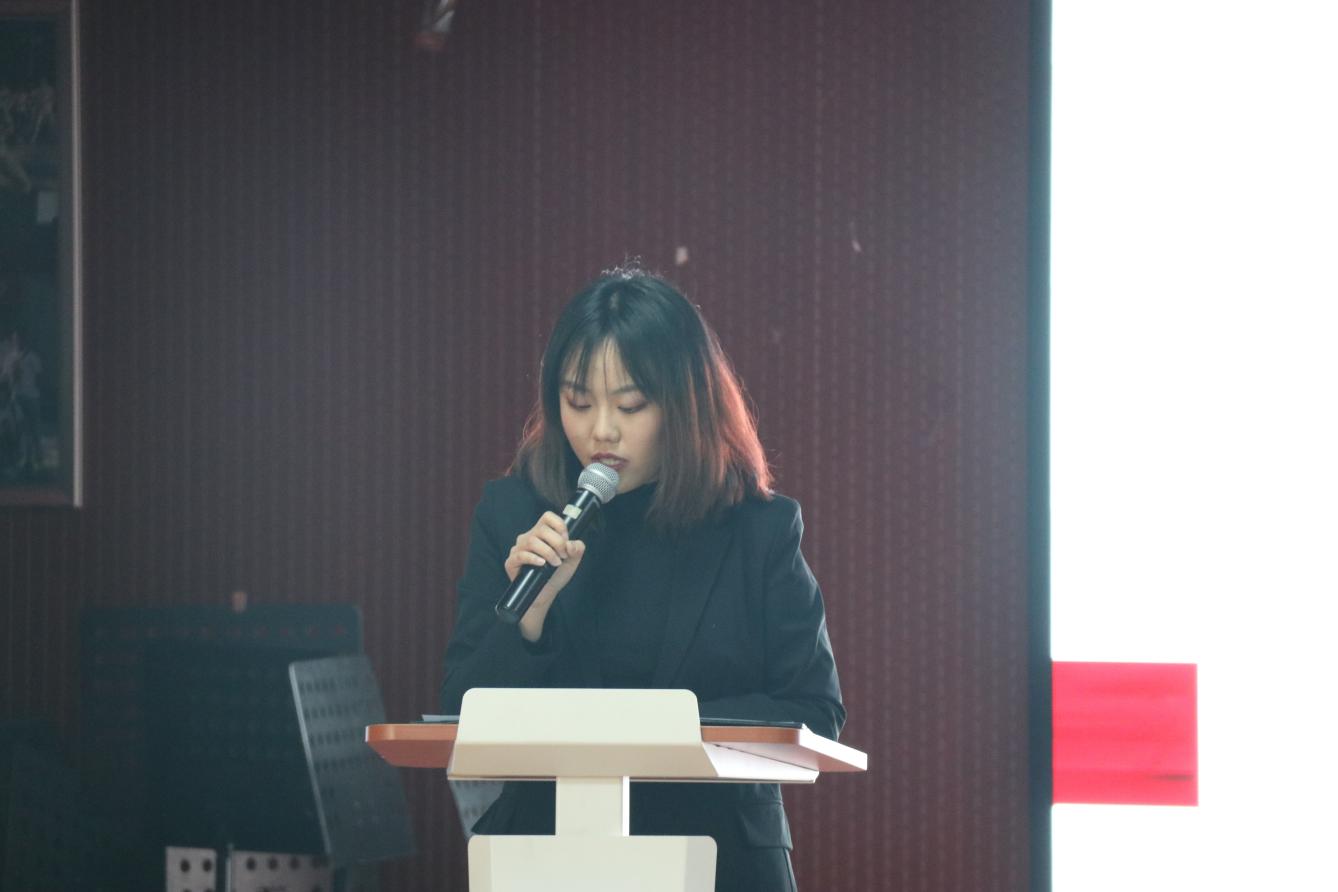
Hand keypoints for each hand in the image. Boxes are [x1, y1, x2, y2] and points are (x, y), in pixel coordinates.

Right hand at [504, 511, 586, 640]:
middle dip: (557, 543)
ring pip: (532, 541)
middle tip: (563, 556)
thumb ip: (577, 549)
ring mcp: (518, 549)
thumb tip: (570, 544)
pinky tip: (542, 564)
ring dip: (548, 552)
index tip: (567, 540)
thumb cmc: (556, 574)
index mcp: (542, 532)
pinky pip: (520, 555)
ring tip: (555, 564)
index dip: (559, 525)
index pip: (548, 516)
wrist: (546, 594)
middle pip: (542, 529)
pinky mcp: (511, 562)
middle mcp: (528, 537)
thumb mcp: (572, 560)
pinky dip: (533, 558)